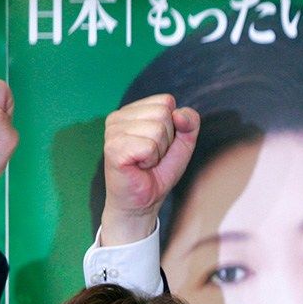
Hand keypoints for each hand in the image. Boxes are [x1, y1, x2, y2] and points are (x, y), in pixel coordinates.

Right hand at [101, 94, 198, 238]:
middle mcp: (118, 116)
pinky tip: (138, 167)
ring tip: (145, 162)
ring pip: (157, 130)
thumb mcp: (182, 144)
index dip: (173, 127)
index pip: (166, 102)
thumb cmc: (158, 172)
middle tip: (152, 156)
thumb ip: (189, 123)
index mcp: (132, 111)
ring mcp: (112, 131)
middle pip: (163, 114)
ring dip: (159, 152)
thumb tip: (178, 114)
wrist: (143, 202)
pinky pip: (149, 146)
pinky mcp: (113, 147)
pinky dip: (150, 160)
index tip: (160, 144)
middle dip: (167, 140)